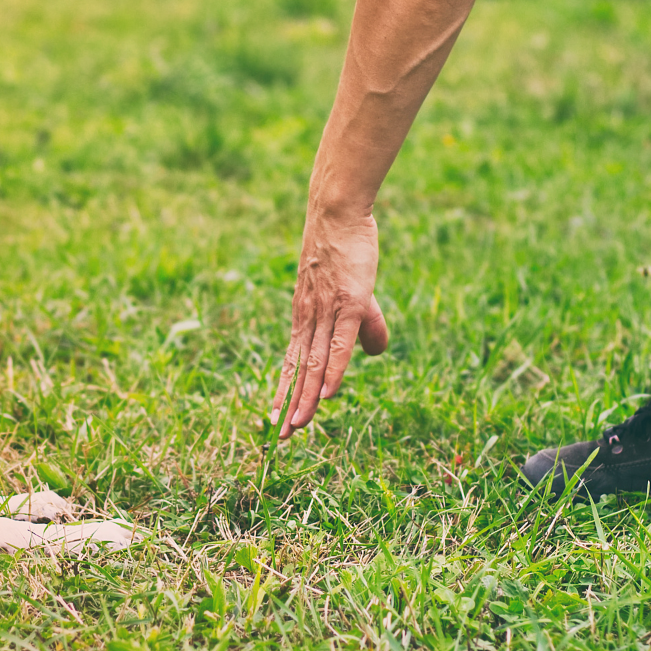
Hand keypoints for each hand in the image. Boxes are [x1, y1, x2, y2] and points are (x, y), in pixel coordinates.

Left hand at [271, 207, 389, 437]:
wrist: (337, 214)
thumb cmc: (346, 250)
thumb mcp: (356, 294)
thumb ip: (366, 326)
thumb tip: (374, 353)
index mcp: (305, 318)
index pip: (293, 362)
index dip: (284, 391)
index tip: (275, 419)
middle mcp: (309, 319)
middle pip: (298, 369)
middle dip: (288, 404)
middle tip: (278, 437)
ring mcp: (327, 312)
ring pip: (315, 363)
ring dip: (306, 397)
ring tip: (297, 426)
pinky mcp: (348, 303)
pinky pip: (339, 345)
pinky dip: (332, 371)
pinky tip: (328, 394)